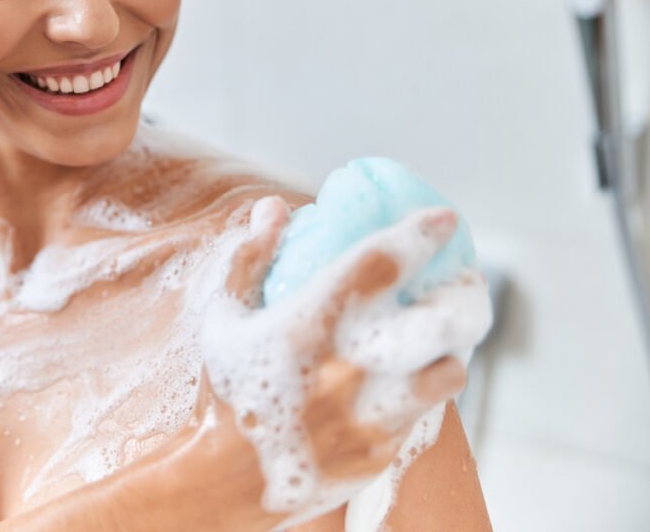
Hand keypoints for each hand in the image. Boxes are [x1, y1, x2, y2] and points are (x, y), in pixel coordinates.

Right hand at [196, 195, 491, 514]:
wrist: (226, 480)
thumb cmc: (223, 390)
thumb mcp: (223, 317)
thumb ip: (249, 258)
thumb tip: (274, 208)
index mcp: (310, 324)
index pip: (379, 264)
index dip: (418, 235)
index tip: (443, 221)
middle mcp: (350, 367)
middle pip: (441, 322)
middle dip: (465, 298)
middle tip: (466, 286)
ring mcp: (372, 414)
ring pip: (448, 371)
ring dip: (447, 352)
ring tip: (437, 342)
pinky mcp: (383, 451)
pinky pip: (427, 414)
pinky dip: (424, 393)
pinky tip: (406, 384)